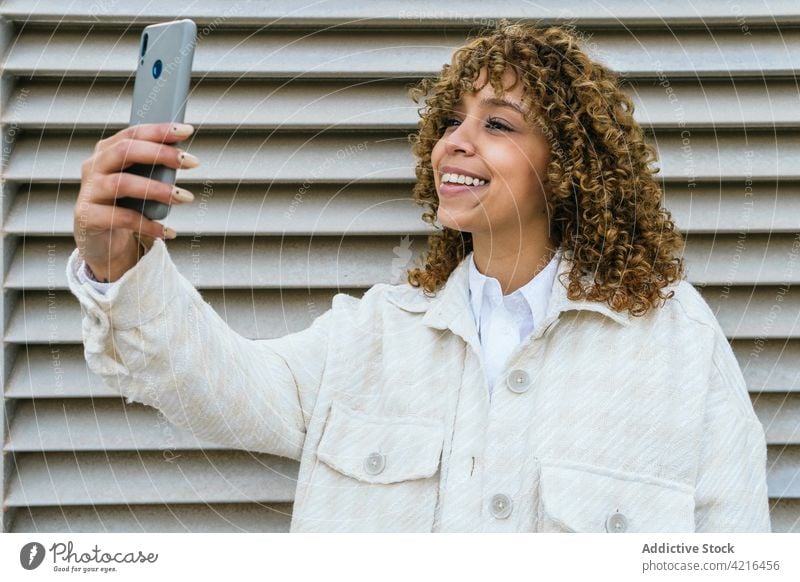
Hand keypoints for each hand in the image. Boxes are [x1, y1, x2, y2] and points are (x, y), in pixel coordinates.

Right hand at [73, 122, 198, 281]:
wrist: (100, 240)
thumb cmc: (124, 205)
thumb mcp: (138, 182)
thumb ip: (152, 168)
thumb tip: (185, 158)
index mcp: (107, 151)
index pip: (132, 133)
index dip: (159, 130)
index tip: (187, 131)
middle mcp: (94, 167)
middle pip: (125, 151)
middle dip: (161, 154)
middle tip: (192, 162)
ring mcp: (89, 191)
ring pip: (123, 184)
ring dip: (158, 189)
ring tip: (184, 197)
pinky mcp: (88, 217)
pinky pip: (122, 218)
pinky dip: (148, 224)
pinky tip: (168, 230)